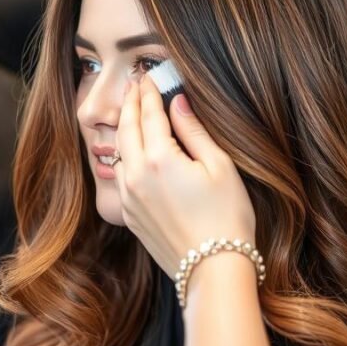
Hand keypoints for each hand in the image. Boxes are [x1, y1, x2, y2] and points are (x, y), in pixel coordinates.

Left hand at [115, 76, 255, 276]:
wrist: (213, 269)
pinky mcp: (130, 215)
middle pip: (126, 128)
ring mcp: (129, 197)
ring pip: (120, 152)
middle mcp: (136, 176)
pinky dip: (126, 155)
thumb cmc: (226, 218)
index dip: (148, 92)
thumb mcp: (219, 167)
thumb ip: (194, 131)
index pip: (148, 114)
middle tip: (134, 85)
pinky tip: (134, 150)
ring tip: (133, 113)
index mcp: (159, 159)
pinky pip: (122, 176)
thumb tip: (178, 104)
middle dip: (130, 104)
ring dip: (125, 128)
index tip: (148, 77)